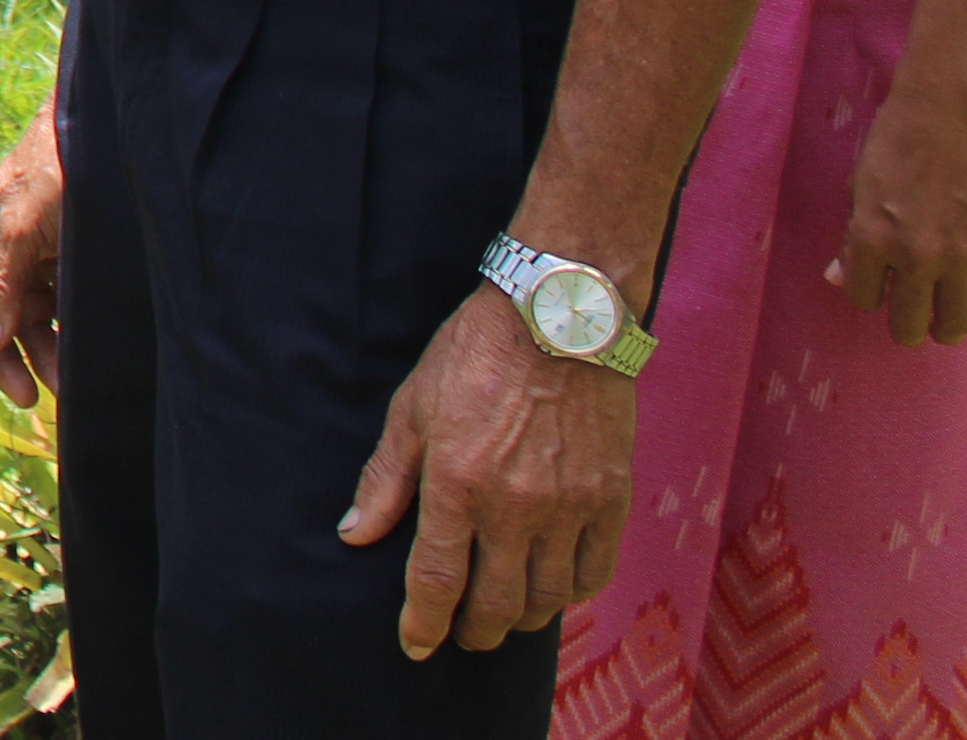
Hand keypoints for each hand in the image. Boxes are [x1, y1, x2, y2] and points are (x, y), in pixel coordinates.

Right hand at [0, 102, 64, 405]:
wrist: (101, 138)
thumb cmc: (50, 173)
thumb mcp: (20, 228)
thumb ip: (1, 284)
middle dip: (7, 359)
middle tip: (27, 399)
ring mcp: (33, 262)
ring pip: (30, 322)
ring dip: (43, 355)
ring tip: (66, 386)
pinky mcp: (66, 267)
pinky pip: (60, 313)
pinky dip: (66, 338)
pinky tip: (79, 360)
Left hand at [340, 282, 634, 657]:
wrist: (558, 319)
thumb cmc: (473, 356)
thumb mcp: (411, 409)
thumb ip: (386, 480)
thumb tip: (355, 535)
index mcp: (456, 484)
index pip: (436, 581)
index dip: (422, 624)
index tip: (415, 646)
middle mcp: (514, 506)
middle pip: (495, 604)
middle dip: (474, 631)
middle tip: (463, 635)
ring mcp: (569, 507)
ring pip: (546, 598)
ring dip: (521, 619)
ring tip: (505, 615)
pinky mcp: (611, 501)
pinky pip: (594, 573)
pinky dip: (571, 594)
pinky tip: (553, 590)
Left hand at [834, 64, 966, 343]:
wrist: (949, 112)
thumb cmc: (894, 145)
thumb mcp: (857, 189)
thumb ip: (849, 239)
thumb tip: (837, 281)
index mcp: (871, 238)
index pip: (862, 299)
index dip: (868, 294)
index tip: (878, 286)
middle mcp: (915, 255)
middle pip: (908, 325)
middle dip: (906, 325)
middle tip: (912, 315)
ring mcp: (962, 255)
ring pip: (953, 326)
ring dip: (946, 327)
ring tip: (945, 317)